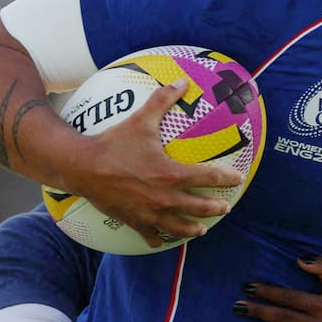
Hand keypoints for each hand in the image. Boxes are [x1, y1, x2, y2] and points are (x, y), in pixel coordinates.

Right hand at [60, 79, 243, 246]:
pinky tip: (160, 240)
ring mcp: (149, 213)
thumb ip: (163, 100)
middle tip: (224, 208)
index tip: (238, 179)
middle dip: (215, 208)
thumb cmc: (114, 142)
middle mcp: (164, 197)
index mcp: (171, 174)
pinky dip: (158, 238)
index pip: (208, 177)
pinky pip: (150, 235)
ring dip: (192, 229)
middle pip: (199, 207)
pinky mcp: (134, 221)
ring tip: (200, 230)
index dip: (227, 178)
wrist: (82, 166)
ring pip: (178, 228)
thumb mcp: (141, 120)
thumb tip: (182, 81)